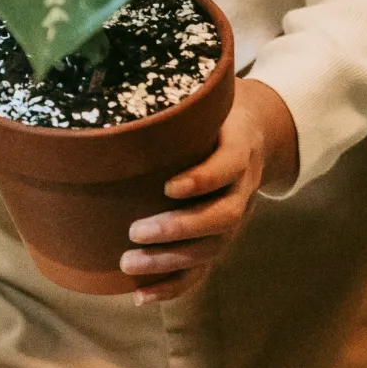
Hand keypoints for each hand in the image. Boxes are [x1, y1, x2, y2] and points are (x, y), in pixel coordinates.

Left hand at [121, 78, 298, 305]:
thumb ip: (175, 94)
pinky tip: (140, 296)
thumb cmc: (213, 113)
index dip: (202, 179)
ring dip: (170, 262)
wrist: (255, 133)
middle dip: (178, 229)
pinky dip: (173, 286)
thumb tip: (112, 71)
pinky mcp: (221, 237)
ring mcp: (235, 215)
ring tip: (129, 264)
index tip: (169, 185)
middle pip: (221, 216)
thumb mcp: (204, 97)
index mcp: (239, 148)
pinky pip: (203, 269)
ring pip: (211, 248)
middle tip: (134, 231)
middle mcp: (243, 187)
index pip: (228, 166)